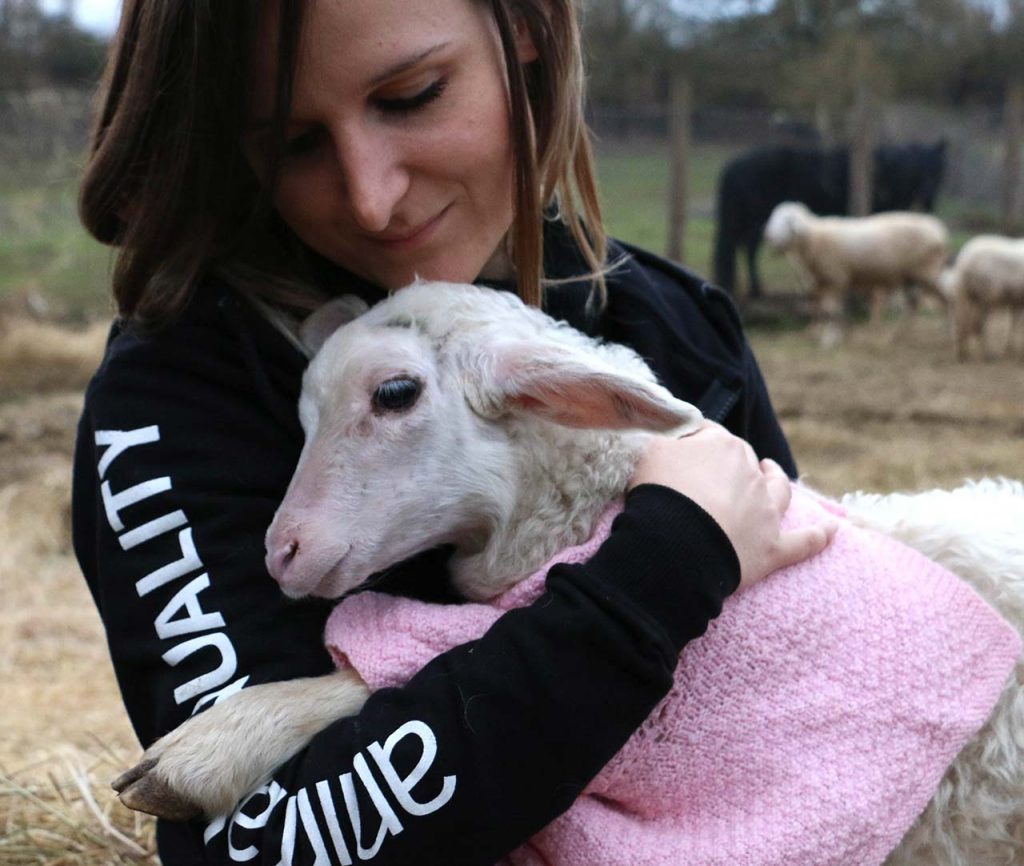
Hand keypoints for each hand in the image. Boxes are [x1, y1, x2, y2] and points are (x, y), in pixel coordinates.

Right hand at [629, 423, 836, 589]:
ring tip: (773, 472)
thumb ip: (665, 440)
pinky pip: (805, 542)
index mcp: (722, 446)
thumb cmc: (658, 494)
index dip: (695, 442)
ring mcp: (765, 511)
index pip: (709, 435)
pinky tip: (833, 530)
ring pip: (778, 489)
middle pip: (743, 460)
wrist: (677, 545)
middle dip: (732, 463)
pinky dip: (821, 536)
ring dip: (777, 479)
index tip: (680, 451)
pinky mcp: (773, 548)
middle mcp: (750, 473)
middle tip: (712, 474)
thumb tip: (671, 438)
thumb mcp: (650, 453)